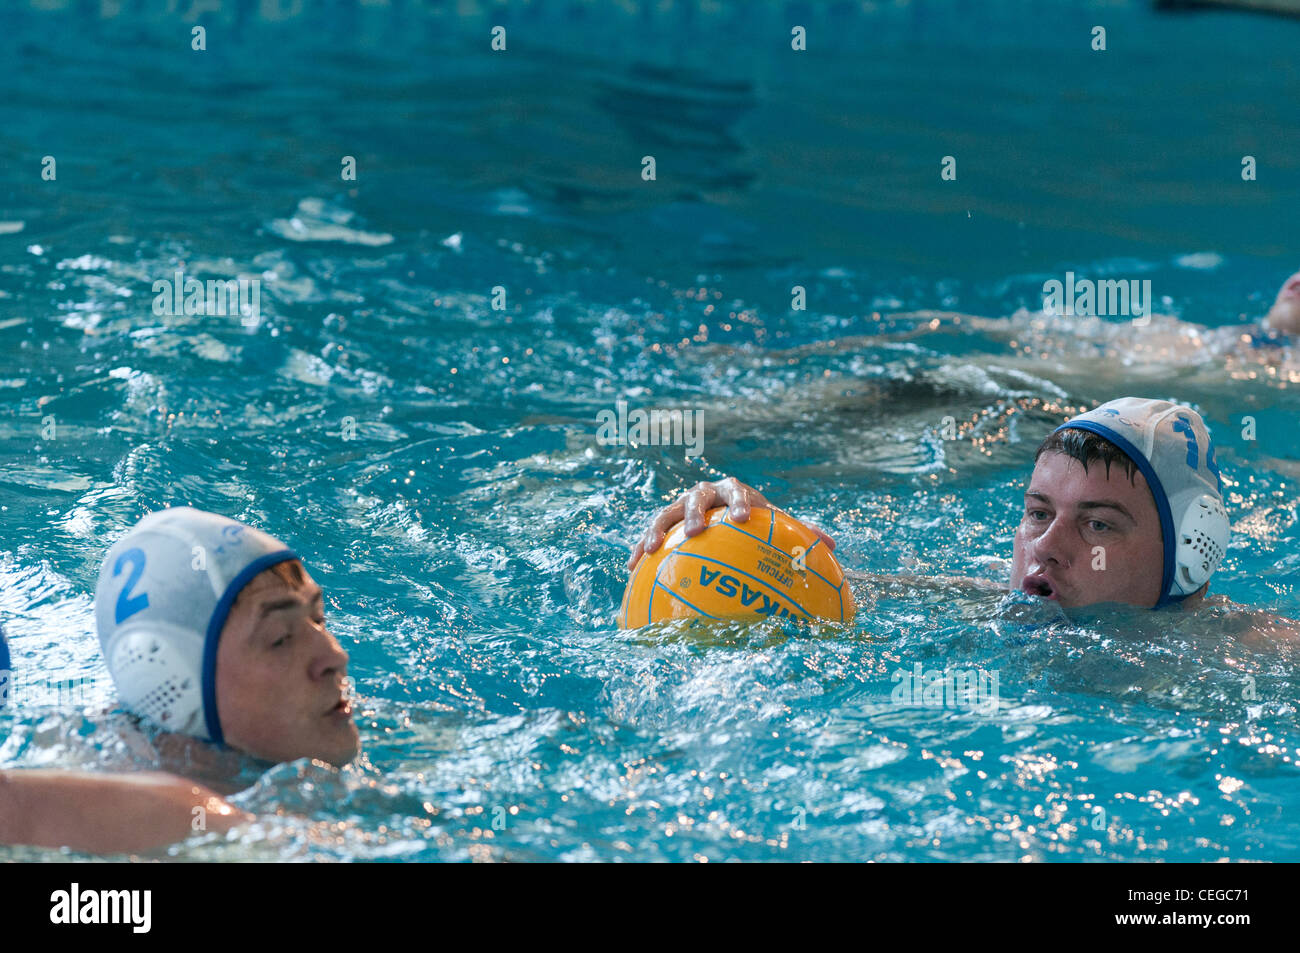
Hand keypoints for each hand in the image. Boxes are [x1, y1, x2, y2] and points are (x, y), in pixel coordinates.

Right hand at [625, 476, 836, 570]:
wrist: (725, 515)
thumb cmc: (755, 522)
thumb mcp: (774, 526)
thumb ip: (799, 533)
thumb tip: (832, 545)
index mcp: (733, 491)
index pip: (737, 492)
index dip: (739, 502)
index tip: (742, 518)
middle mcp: (704, 494)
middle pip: (695, 498)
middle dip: (694, 513)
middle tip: (696, 531)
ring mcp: (681, 506)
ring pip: (664, 514)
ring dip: (655, 531)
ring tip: (648, 550)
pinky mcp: (664, 524)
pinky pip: (649, 535)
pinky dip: (639, 549)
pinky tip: (632, 569)